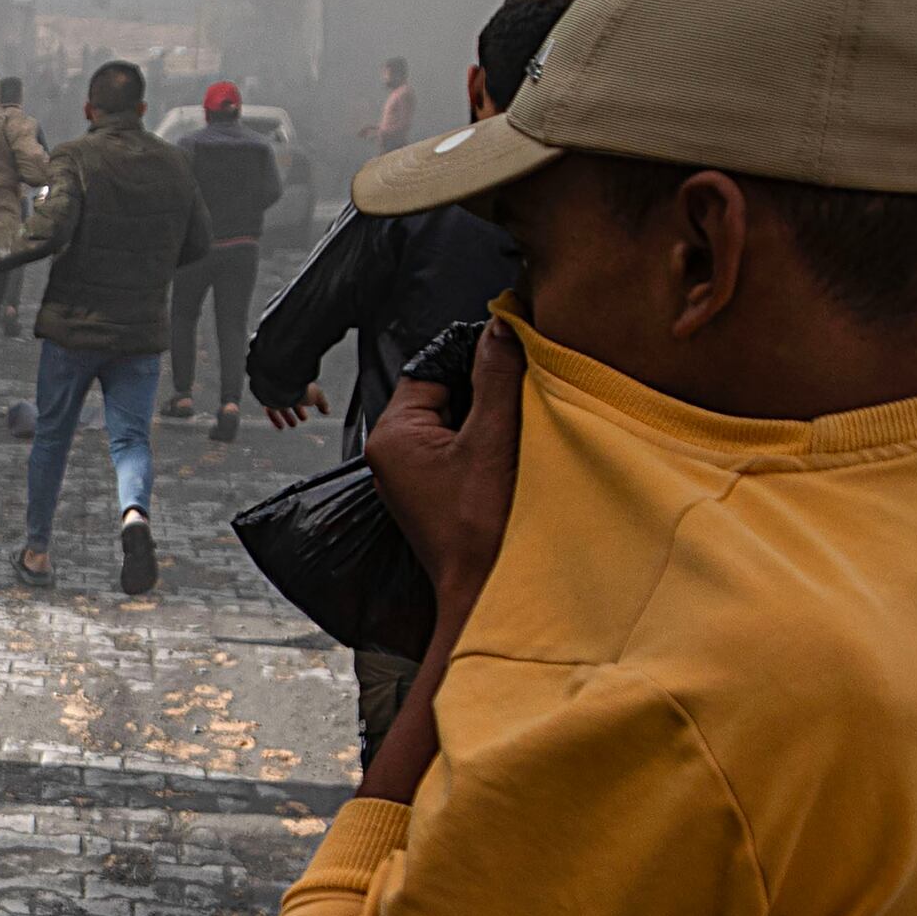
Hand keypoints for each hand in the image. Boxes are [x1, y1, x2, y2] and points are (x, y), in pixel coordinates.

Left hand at [266, 387, 318, 428]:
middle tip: (300, 420)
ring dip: (287, 417)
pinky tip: (281, 427)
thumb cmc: (301, 387)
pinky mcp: (266, 398)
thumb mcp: (316, 396)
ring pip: (280, 406)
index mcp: (296, 384)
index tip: (305, 418)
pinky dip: (276, 419)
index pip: (300, 397)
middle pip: (290, 401)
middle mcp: (285, 388)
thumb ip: (322, 403)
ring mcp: (275, 393)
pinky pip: (270, 410)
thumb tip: (327, 411)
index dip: (303, 409)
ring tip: (293, 425)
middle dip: (297, 411)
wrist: (283, 384)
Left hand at [364, 326, 523, 608]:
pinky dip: (490, 442)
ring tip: (522, 422)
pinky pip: (463, 448)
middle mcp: (394, 453)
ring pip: (458, 420)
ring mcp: (415, 475)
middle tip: (524, 387)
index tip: (513, 352)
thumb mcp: (493, 440)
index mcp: (392, 435)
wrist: (487, 592)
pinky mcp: (438, 492)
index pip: (430, 367)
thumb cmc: (481, 528)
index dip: (472, 356)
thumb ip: (496, 377)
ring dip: (492, 415)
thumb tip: (502, 324)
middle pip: (445, 392)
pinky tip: (517, 448)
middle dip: (485, 386)